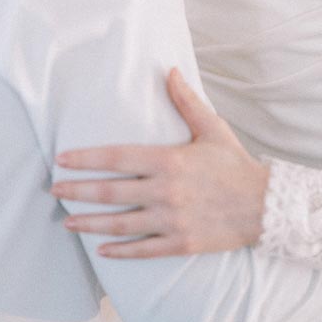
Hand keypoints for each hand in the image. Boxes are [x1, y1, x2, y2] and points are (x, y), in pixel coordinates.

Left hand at [50, 69, 268, 257]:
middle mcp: (166, 191)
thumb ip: (186, 101)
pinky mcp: (181, 243)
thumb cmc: (235, 165)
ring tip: (67, 222)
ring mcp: (172, 220)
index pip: (117, 158)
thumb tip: (170, 70)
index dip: (86, 159)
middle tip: (55, 191)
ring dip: (90, 223)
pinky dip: (121, 251)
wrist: (266, 206)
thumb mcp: (212, 128)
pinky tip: (101, 250)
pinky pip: (144, 249)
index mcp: (169, 161)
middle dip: (78, 192)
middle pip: (111, 192)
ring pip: (121, 224)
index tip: (62, 160)